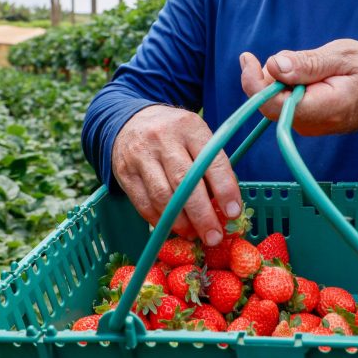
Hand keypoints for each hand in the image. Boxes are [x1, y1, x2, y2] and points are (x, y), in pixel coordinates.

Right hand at [111, 105, 241, 245]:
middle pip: (184, 182)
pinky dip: (159, 220)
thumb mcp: (196, 136)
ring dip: (180, 222)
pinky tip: (172, 227)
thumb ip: (210, 166)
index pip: (211, 161)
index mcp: (190, 128)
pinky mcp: (125, 172)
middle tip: (214, 237)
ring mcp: (141, 155)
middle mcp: (164, 139)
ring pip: (162, 196)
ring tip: (193, 234)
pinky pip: (143, 203)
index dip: (224, 189)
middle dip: (202, 214)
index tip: (233, 213)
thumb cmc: (174, 134)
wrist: (132, 121)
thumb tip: (225, 207)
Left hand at [239, 39, 357, 144]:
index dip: (254, 82)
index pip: (274, 105)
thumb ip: (309, 62)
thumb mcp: (344, 56)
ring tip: (309, 66)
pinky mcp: (306, 122)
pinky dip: (288, 85)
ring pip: (276, 101)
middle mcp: (312, 124)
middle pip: (270, 102)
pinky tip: (308, 76)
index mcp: (324, 108)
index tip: (248, 58)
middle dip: (268, 75)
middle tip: (288, 56)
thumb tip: (274, 65)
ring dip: (280, 79)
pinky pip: (285, 102)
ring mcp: (308, 126)